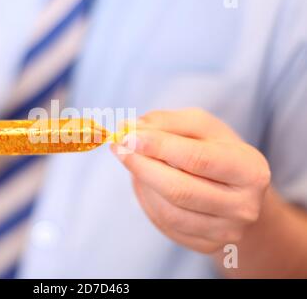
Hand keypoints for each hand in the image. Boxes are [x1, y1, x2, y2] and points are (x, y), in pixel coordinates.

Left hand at [111, 108, 271, 252]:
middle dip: (142, 167)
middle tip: (119, 148)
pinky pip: (165, 225)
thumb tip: (132, 128)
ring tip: (136, 162)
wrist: (236, 190)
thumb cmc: (215, 151)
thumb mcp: (200, 127)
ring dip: (143, 184)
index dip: (159, 147)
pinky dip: (149, 201)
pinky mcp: (206, 244)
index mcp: (250, 170)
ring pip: (168, 212)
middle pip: (180, 191)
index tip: (128, 136)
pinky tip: (147, 183)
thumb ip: (168, 123)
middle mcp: (244, 206)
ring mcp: (226, 231)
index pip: (198, 159)